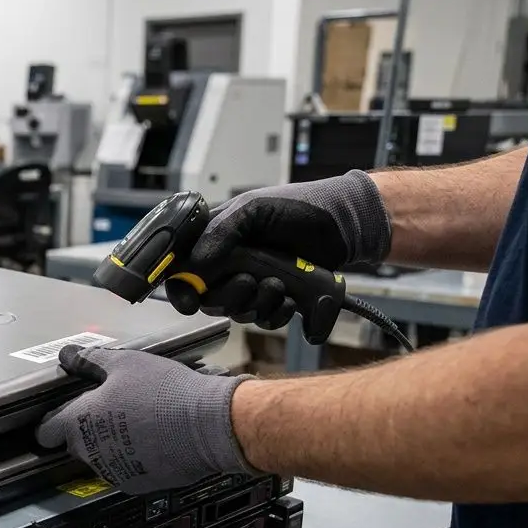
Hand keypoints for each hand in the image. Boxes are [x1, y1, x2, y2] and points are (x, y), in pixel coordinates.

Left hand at [35, 346, 257, 494]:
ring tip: (136, 424)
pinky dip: (133, 460)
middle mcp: (90, 453)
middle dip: (85, 431)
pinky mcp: (137, 484)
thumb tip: (67, 355)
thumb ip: (89, 361)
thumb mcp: (124, 363)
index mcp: (79, 422)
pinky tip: (152, 441)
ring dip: (109, 446)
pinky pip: (125, 471)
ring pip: (100, 459)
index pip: (46, 432)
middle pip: (74, 444)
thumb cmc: (164, 391)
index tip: (57, 418)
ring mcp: (112, 472)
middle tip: (109, 411)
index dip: (50, 424)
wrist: (208, 425)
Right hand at [164, 169, 391, 328]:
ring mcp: (254, 285)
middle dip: (229, 297)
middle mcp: (230, 267)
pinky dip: (278, 314)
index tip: (189, 302)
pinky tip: (292, 299)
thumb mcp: (253, 209)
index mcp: (215, 242)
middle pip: (210, 301)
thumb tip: (194, 266)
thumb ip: (220, 232)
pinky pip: (266, 321)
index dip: (182, 290)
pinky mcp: (278, 300)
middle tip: (250, 281)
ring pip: (239, 313)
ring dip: (258, 304)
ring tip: (280, 284)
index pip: (183, 273)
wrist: (345, 223)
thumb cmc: (299, 207)